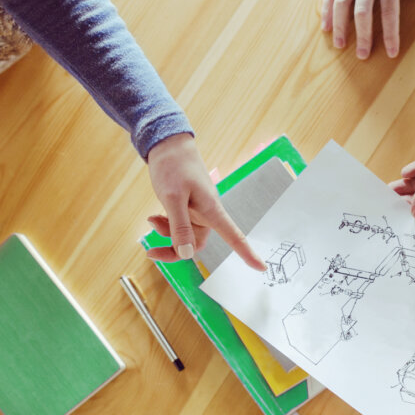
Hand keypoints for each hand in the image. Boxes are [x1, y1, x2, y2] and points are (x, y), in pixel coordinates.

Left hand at [145, 133, 265, 269]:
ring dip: (167, 235)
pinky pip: (179, 226)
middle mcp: (208, 215)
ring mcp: (197, 212)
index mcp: (212, 211)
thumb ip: (179, 226)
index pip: (235, 237)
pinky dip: (165, 226)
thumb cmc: (174, 167)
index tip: (262, 268)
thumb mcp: (172, 197)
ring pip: (185, 237)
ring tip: (152, 220)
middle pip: (197, 245)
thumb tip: (187, 254)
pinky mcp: (188, 208)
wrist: (168, 145)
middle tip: (151, 251)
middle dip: (175, 249)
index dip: (248, 253)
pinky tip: (154, 216)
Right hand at [320, 0, 414, 58]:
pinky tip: (325, 25)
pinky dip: (326, 8)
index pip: (390, 10)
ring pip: (343, 3)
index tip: (391, 52)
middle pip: (363, 12)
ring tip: (340, 45)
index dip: (391, 33)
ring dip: (341, 26)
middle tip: (363, 56)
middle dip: (363, 36)